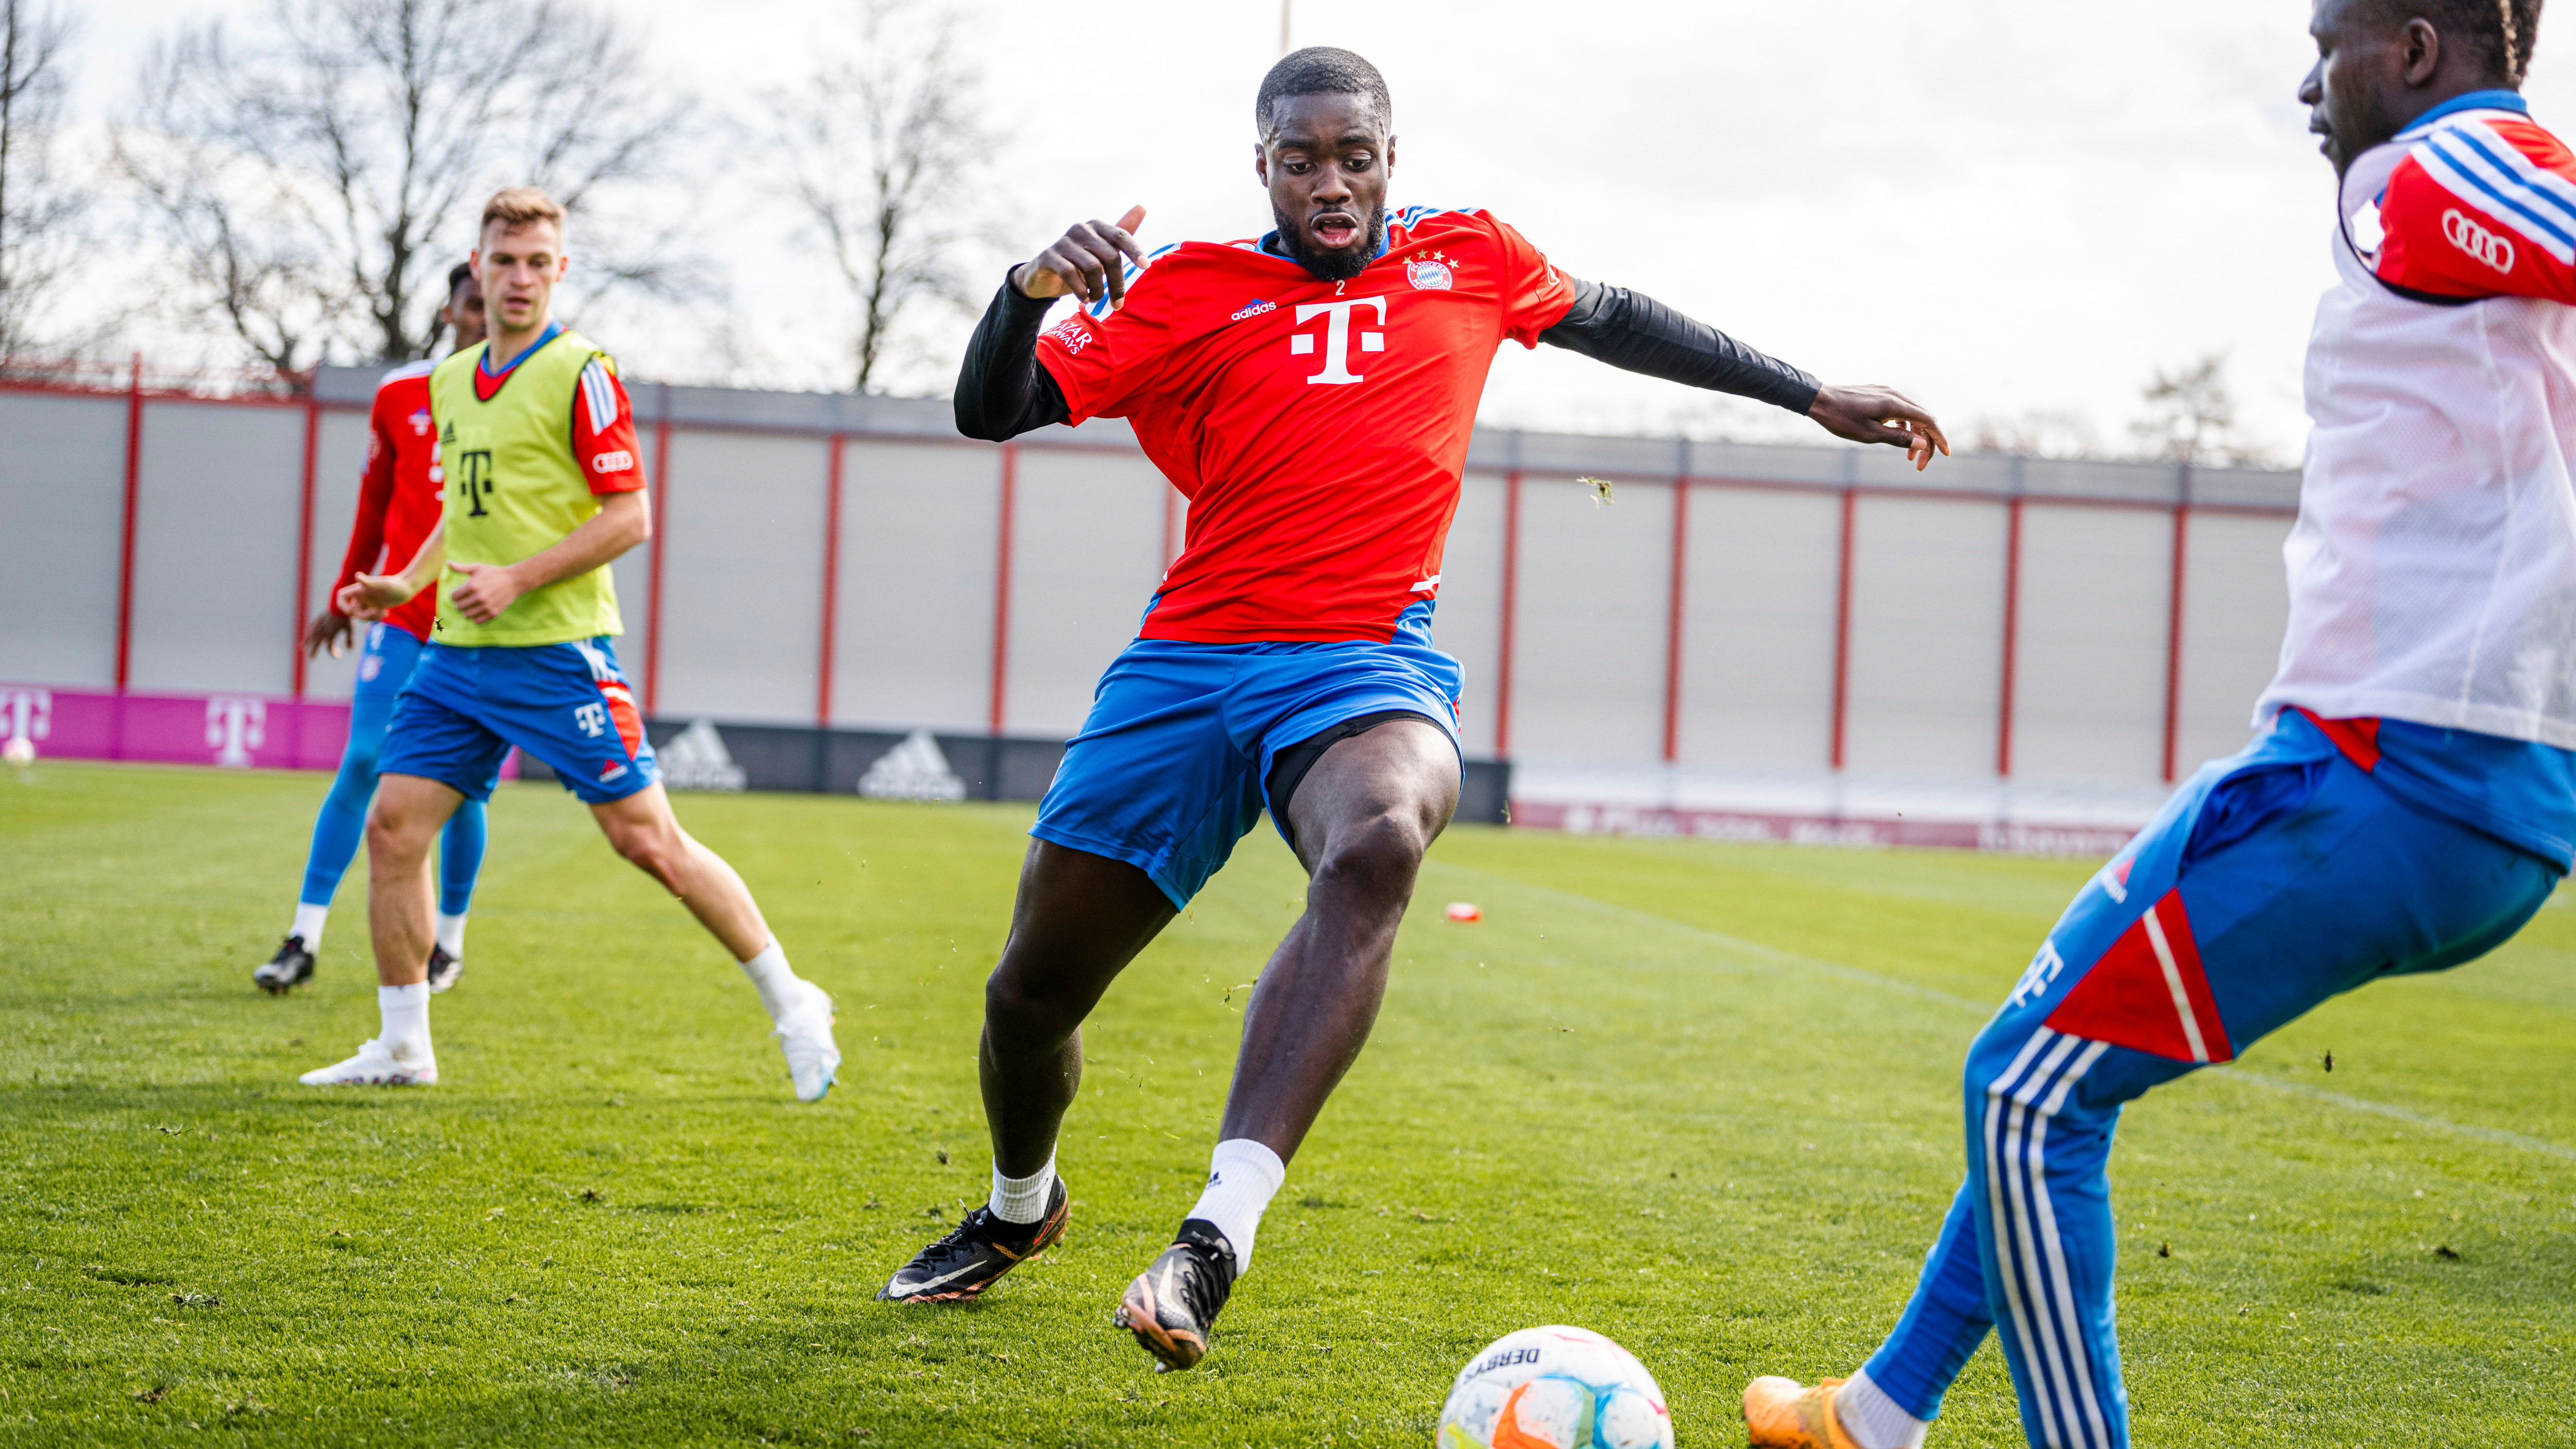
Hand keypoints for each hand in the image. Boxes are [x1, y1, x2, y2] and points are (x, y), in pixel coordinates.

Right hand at [303, 609, 353, 658]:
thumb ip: (349, 639)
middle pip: (317, 643)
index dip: (333, 653)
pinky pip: (312, 627)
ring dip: (307, 642)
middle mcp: (324, 630)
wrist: (340, 604)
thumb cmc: (346, 617)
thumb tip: (350, 650)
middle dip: (314, 650)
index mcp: (331, 633)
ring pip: (312, 635)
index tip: (338, 656)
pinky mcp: (319, 619)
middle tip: (311, 658)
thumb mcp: (350, 629)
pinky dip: (309, 632)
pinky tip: (306, 636)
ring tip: (302, 648)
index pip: (330, 647)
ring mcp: (320, 624)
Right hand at [336, 572, 413, 622]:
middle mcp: (362, 595)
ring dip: (371, 618)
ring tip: (384, 613)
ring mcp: (368, 601)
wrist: (407, 587)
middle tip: (376, 612)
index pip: (341, 596)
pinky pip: (370, 617)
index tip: (350, 611)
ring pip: (361, 615)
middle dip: (362, 616)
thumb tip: (357, 576)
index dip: (341, 605)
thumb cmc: (395, 585)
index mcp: (359, 589)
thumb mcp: (381, 585)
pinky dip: (376, 618)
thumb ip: (368, 582)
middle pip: (352, 611)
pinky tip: (386, 613)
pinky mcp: (375, 606)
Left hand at [446, 560, 524, 624]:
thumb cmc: (493, 573)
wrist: (514, 581)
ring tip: (473, 605)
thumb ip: (461, 567)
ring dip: (468, 611)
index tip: (462, 593)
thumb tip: (448, 562)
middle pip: (459, 607)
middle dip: (461, 603)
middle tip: (468, 599)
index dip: (456, 594)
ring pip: (467, 615)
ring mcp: (486, 606)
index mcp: (472, 586)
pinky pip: (477, 621)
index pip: (453, 597)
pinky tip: (480, 610)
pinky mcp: (493, 613)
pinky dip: (476, 617)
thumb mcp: (477, 568)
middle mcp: (478, 597)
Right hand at [1013, 206, 1147, 305]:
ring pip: (1092, 267)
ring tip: (1096, 299)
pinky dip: (1081, 290)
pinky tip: (1084, 299)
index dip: (1134, 250)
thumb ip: (1120, 234)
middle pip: (1110, 256)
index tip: (1145, 267)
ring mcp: (1063, 241)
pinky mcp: (1049, 256)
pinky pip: (1070, 273)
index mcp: (1096, 227)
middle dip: (1117, 284)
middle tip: (1118, 304)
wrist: (1044, 277)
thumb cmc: (1079, 264)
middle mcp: (1080, 229)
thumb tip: (1142, 207)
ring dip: (1098, 290)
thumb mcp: (1102, 251)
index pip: (1120, 235)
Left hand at [1808, 384, 1950, 471]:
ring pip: (1911, 415)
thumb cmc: (1841, 419)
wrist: (1819, 400)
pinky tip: (1897, 438)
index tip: (1946, 454)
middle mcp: (1895, 395)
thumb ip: (1898, 438)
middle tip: (1920, 465)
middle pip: (1923, 419)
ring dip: (1914, 436)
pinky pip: (1899, 411)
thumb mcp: (1870, 435)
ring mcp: (1887, 393)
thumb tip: (1923, 443)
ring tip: (1909, 458)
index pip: (1928, 421)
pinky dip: (1903, 426)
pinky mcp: (1879, 395)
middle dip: (1926, 442)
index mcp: (1895, 404)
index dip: (1939, 438)